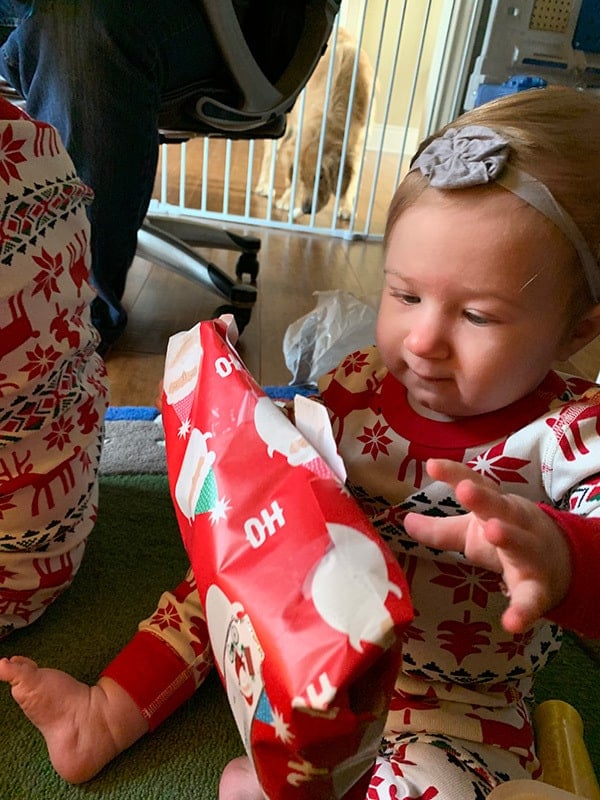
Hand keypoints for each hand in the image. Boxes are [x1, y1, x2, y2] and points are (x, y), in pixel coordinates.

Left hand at [403, 458, 571, 633]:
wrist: (558, 564)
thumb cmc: (506, 538)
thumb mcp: (471, 531)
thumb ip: (440, 529)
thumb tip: (405, 520)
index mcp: (498, 507)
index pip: (476, 484)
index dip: (455, 474)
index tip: (432, 465)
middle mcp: (517, 524)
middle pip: (501, 509)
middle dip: (484, 499)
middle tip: (465, 490)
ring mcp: (531, 555)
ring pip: (522, 544)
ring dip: (508, 536)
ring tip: (492, 530)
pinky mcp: (540, 588)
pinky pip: (532, 600)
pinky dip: (522, 611)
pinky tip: (511, 624)